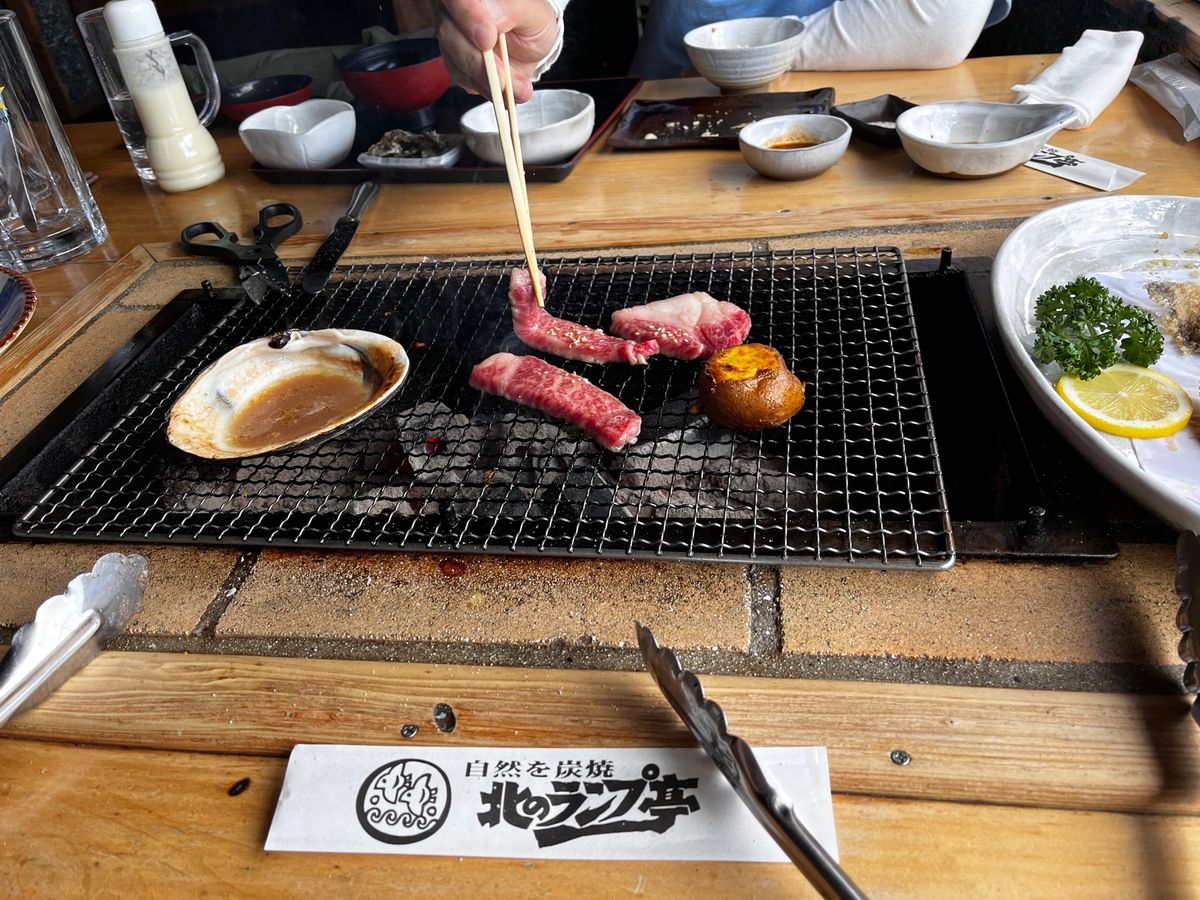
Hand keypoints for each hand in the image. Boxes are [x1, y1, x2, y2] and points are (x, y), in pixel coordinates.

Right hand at [436, 0, 557, 102]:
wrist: (531, 44)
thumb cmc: (530, 21)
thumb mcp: (533, 12)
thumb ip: (512, 11)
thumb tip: (495, 20)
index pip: (457, 0)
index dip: (468, 17)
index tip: (487, 39)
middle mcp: (455, 14)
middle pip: (450, 34)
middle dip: (476, 60)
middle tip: (501, 76)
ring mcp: (454, 40)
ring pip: (456, 62)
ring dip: (486, 80)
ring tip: (516, 88)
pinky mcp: (458, 66)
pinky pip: (465, 80)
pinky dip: (487, 89)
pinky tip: (505, 92)